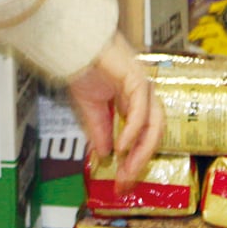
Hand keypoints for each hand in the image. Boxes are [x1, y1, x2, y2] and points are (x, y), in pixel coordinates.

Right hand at [63, 29, 165, 182]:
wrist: (73, 44)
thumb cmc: (82, 65)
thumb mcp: (89, 108)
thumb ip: (99, 131)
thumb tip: (104, 156)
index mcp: (134, 101)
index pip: (143, 136)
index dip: (134, 161)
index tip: (121, 183)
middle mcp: (144, 95)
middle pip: (153, 134)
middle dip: (139, 162)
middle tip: (125, 183)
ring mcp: (143, 86)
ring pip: (153, 125)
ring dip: (140, 151)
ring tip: (126, 170)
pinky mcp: (136, 79)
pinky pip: (140, 110)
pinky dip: (133, 130)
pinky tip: (122, 146)